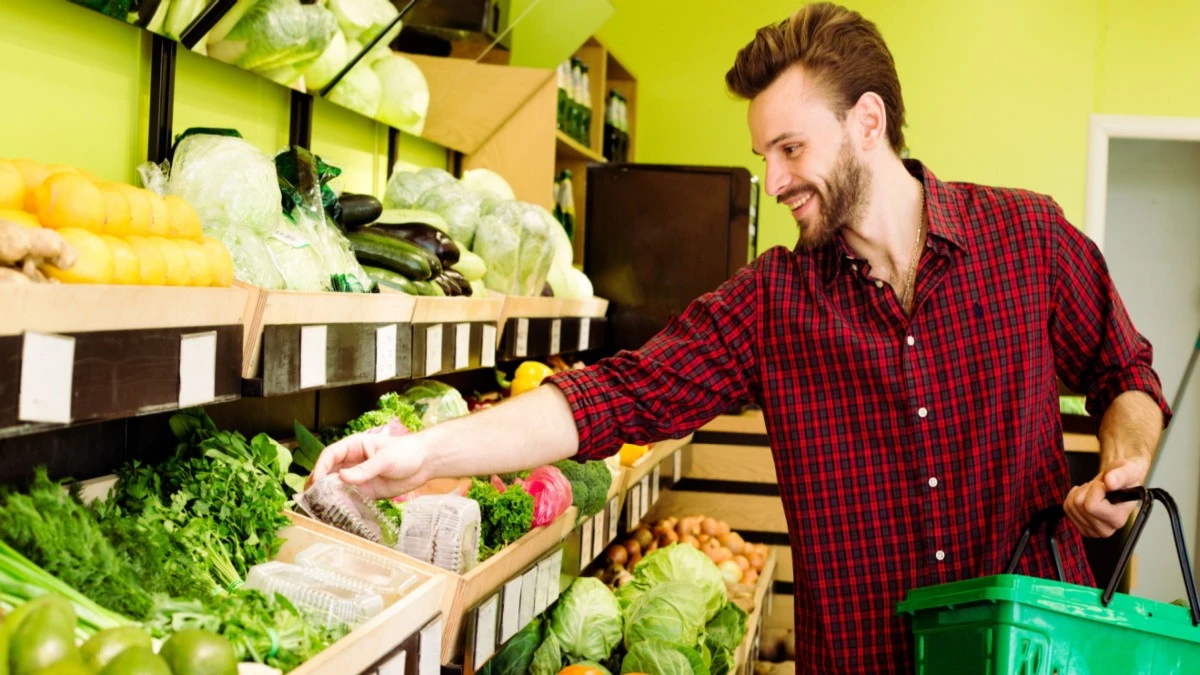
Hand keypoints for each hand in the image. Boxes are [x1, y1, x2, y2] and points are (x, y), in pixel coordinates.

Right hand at [308, 432, 429, 499]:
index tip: (316, 481)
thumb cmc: (406, 452)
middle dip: (318, 483)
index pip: (330, 455)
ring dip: (327, 496)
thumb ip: (365, 469)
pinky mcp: (366, 491)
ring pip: (336, 486)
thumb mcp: (385, 459)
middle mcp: (352, 462)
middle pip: (328, 472)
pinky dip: (341, 505)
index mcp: (354, 447)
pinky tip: (335, 513)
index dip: (320, 467)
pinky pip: (349, 498)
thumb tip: (342, 477)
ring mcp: (358, 477)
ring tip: (317, 508)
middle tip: (309, 498)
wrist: (425, 463)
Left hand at [1063, 457, 1147, 537]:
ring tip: (1094, 491)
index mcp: (1118, 519)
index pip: (1092, 506)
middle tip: (1100, 488)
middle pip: (1079, 504)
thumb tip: (1110, 482)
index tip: (1105, 485)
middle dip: (1087, 489)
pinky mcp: (1082, 528)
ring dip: (1081, 492)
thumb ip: (1121, 475)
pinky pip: (1066, 508)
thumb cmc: (1124, 479)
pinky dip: (1073, 497)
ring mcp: (1092, 530)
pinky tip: (1087, 496)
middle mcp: (1106, 529)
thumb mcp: (1128, 470)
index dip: (1095, 489)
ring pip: (1071, 505)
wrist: (1117, 483)